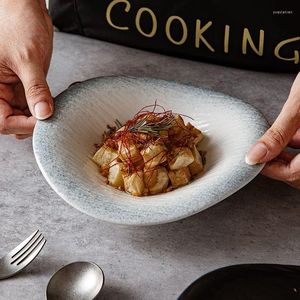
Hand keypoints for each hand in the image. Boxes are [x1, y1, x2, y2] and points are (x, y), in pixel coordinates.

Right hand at [0, 0, 52, 138]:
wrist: (27, 10)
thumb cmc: (18, 25)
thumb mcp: (27, 59)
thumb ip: (36, 89)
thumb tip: (44, 114)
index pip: (3, 121)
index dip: (23, 126)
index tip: (44, 123)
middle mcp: (0, 91)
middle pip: (13, 122)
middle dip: (32, 125)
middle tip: (51, 121)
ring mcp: (14, 91)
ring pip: (25, 117)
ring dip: (40, 118)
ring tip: (54, 112)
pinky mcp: (27, 87)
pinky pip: (34, 106)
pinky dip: (45, 109)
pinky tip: (55, 105)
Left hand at [246, 72, 299, 188]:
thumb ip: (277, 134)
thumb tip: (254, 156)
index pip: (294, 174)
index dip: (270, 169)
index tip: (253, 159)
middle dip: (279, 166)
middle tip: (261, 154)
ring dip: (288, 159)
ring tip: (272, 146)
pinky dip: (298, 148)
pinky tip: (290, 137)